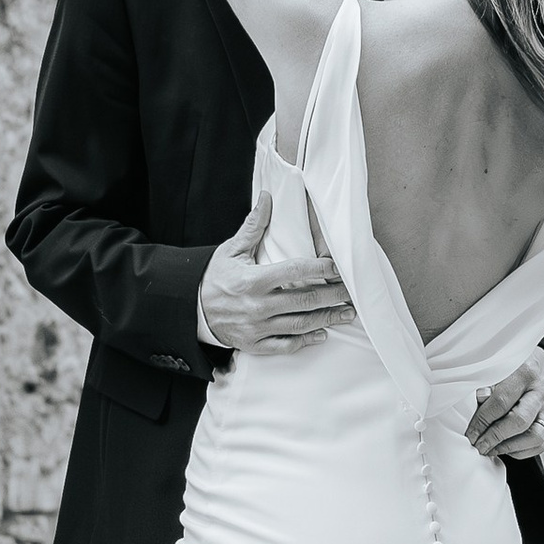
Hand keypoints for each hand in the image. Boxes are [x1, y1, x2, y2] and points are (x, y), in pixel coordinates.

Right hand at [197, 184, 355, 357]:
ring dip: (326, 318)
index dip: (320, 268)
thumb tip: (267, 198)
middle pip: (304, 300)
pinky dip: (305, 341)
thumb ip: (253, 227)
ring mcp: (257, 328)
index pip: (294, 271)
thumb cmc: (214, 278)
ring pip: (299, 324)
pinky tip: (321, 333)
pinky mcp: (255, 344)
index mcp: (252, 280)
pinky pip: (285, 346)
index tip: (338, 267)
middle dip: (332, 295)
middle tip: (353, 292)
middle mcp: (257, 306)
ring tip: (346, 313)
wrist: (191, 310)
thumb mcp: (231, 250)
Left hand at [466, 350, 543, 466]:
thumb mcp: (504, 364)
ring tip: (491, 449)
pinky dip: (522, 451)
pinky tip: (506, 448)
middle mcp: (541, 392)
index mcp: (526, 373)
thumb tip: (480, 399)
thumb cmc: (521, 364)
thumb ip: (490, 382)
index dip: (483, 420)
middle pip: (519, 421)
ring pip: (534, 437)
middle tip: (479, 445)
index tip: (471, 432)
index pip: (501, 401)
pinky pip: (541, 443)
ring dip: (509, 447)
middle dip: (495, 437)